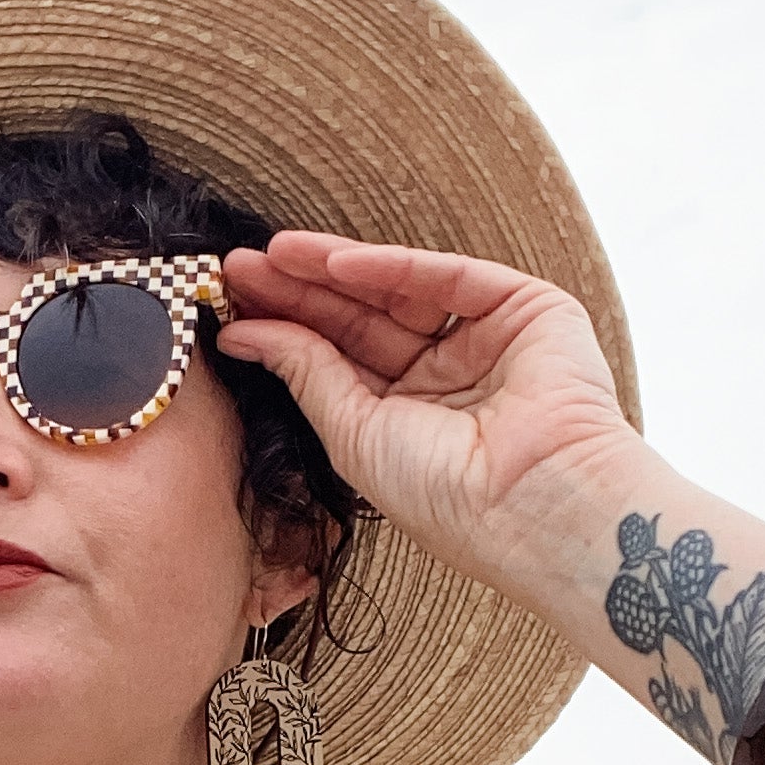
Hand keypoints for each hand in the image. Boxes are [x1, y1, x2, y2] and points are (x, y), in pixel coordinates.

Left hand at [218, 235, 637, 594]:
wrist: (533, 507)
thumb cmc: (448, 497)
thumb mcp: (354, 434)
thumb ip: (307, 374)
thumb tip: (246, 335)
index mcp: (408, 419)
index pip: (337, 359)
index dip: (286, 329)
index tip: (232, 307)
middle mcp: (447, 378)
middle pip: (360, 321)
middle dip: (300, 293)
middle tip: (238, 267)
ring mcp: (487, 341)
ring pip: (398, 292)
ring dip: (334, 271)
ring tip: (272, 257)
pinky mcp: (528, 310)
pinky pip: (448, 277)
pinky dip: (393, 267)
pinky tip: (334, 263)